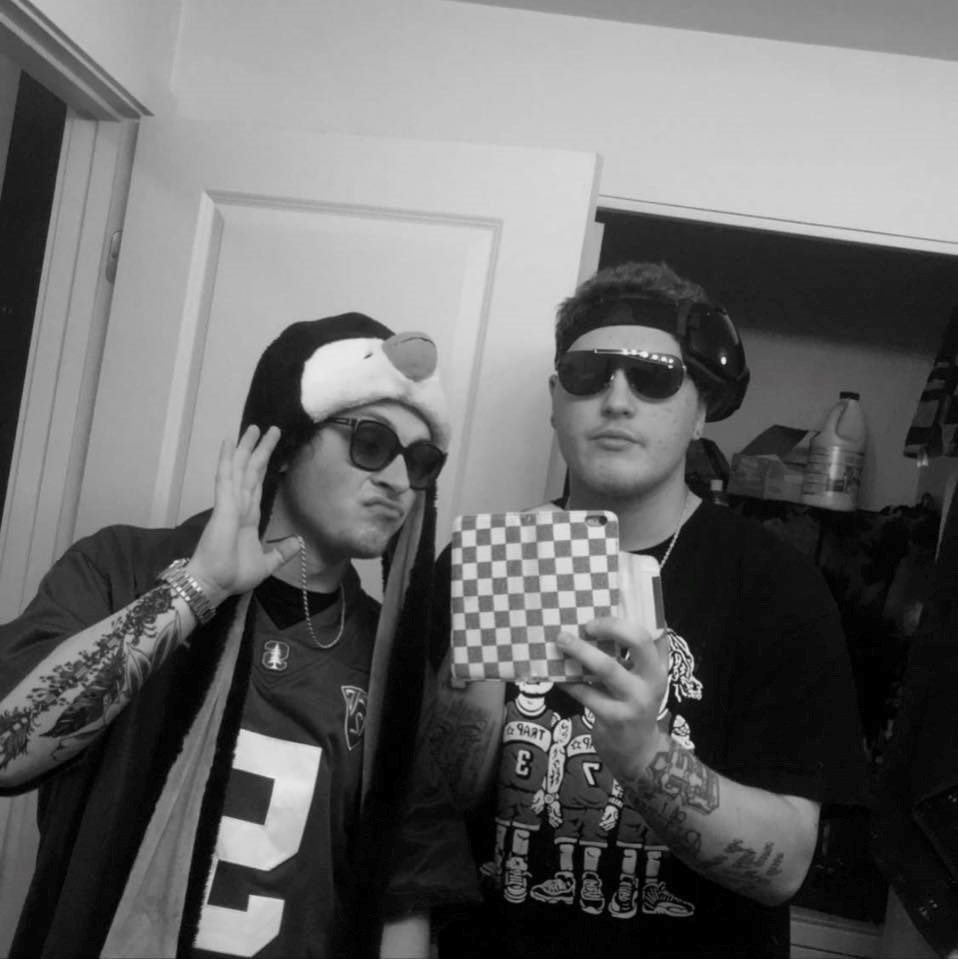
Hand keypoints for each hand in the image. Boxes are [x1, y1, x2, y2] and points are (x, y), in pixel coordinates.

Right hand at [187, 425, 299, 603]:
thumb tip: (298, 542)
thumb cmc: (234, 575)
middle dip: (261, 449)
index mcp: (248, 516)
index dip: (264, 465)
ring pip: (240, 468)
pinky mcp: (223, 506)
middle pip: (252, 470)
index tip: (271, 448)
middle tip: (271, 428)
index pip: (258, 484)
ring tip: (255, 427)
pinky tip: (230, 442)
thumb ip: (281, 552)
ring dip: (247, 447)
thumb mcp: (267, 563)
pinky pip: (226, 477)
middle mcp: (239, 505)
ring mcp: (230, 503)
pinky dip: (228, 459)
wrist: (214, 585)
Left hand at [556, 617, 670, 783]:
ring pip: (607, 667)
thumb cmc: (633, 705)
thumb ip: (629, 657)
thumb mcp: (640, 680)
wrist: (637, 752)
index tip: (617, 599)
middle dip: (611, 626)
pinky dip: (568, 681)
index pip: (657, 632)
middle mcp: (653, 680)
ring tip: (561, 639)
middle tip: (587, 623)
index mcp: (659, 666)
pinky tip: (554, 673)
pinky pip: (586, 693)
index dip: (640, 613)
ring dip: (581, 651)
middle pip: (638, 641)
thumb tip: (595, 623)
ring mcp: (635, 700)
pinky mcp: (615, 718)